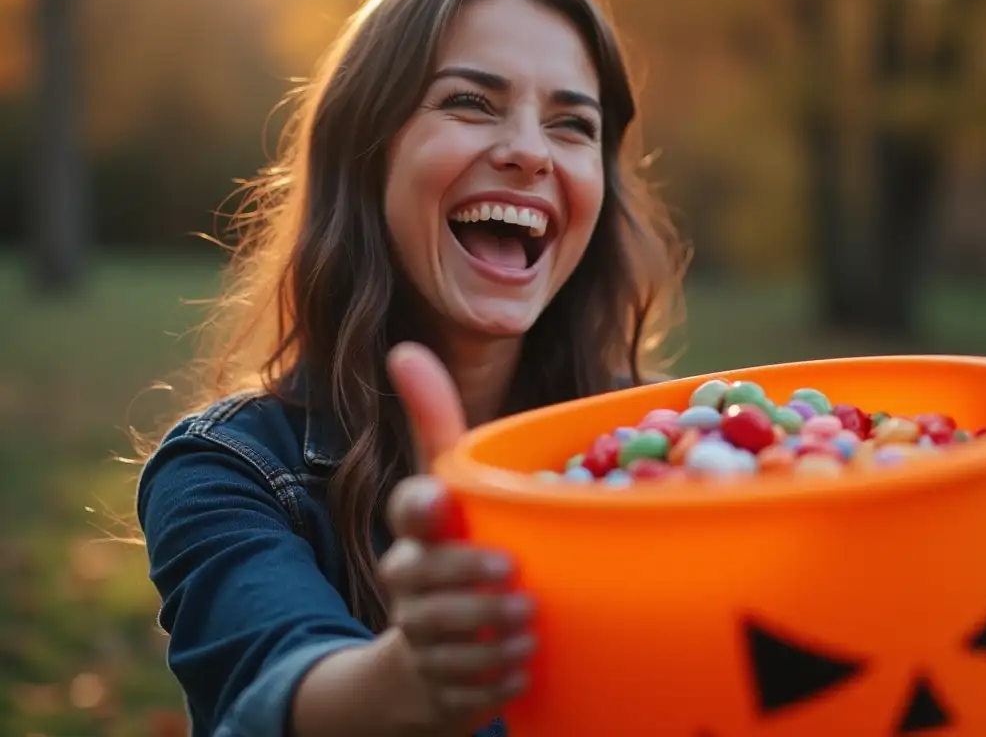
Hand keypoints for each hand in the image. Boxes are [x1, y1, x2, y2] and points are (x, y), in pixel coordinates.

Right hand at [379, 343, 535, 732]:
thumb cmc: (447, 547)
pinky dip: (495, 682)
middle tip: (518, 584)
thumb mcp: (445, 484)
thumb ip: (433, 419)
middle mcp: (410, 583)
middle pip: (426, 582)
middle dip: (468, 582)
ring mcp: (422, 639)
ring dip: (489, 637)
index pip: (408, 511)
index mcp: (418, 530)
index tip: (443, 505)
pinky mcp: (441, 688)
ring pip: (445, 641)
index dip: (422, 508)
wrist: (425, 655)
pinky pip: (465, 690)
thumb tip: (403, 348)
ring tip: (528, 628)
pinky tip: (522, 670)